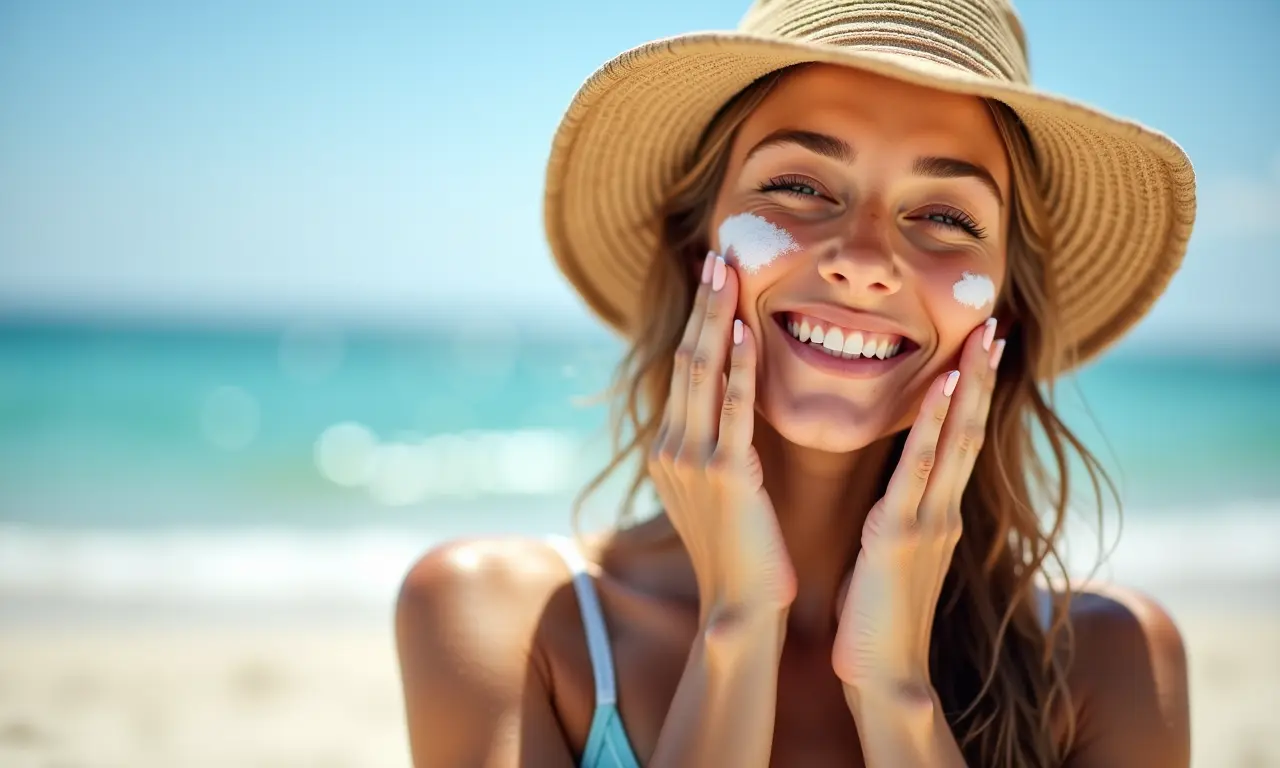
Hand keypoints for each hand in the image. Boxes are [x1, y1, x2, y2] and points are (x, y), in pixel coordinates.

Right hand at [648, 251, 795, 624]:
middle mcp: (671, 448)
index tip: (714, 278)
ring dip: (716, 316)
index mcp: (669, 449)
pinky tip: (744, 329)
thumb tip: (732, 409)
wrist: (740, 605)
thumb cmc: (742, 551)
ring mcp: (692, 460)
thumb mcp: (719, 490)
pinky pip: (730, 409)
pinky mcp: (724, 475)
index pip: (684, 370)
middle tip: (718, 251)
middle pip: (686, 358)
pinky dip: (736, 367)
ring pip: (702, 372)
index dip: (700, 320)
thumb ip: (719, 446)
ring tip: (726, 268)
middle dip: (703, 303)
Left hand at [832, 318, 1005, 691]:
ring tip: (984, 335)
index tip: (978, 351)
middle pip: (969, 429)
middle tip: (995, 323)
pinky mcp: (903, 533)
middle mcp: (941, 509)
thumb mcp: (887, 554)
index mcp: (934, 513)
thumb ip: (895, 520)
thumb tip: (889, 499)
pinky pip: (921, 467)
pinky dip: (937, 423)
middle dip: (982, 376)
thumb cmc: (876, 619)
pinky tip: (947, 385)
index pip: (957, 442)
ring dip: (971, 383)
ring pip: (957, 438)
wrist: (884, 674)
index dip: (969, 395)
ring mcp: (928, 519)